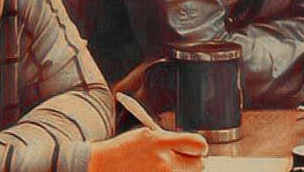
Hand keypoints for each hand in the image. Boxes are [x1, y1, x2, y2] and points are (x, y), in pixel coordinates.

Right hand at [88, 127, 207, 171]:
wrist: (102, 167)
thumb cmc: (123, 150)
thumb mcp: (145, 135)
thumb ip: (168, 140)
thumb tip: (190, 146)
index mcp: (160, 142)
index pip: (198, 145)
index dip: (200, 147)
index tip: (197, 148)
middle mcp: (164, 162)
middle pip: (199, 165)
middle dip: (194, 162)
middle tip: (185, 161)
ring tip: (162, 167)